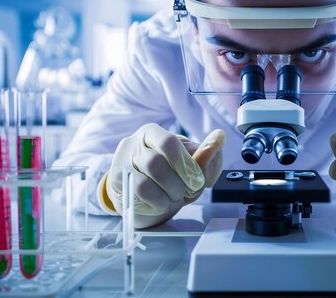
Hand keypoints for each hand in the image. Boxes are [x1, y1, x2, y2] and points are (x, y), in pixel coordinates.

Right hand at [101, 123, 224, 227]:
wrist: (143, 193)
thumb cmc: (169, 172)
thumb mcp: (189, 162)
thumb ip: (205, 153)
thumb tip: (218, 138)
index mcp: (153, 132)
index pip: (168, 142)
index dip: (186, 164)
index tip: (198, 180)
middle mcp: (133, 144)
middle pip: (156, 164)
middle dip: (178, 184)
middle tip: (188, 192)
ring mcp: (122, 164)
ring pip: (146, 182)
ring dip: (168, 195)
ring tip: (175, 197)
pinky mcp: (116, 183)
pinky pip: (138, 197)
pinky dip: (157, 203)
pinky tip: (161, 203)